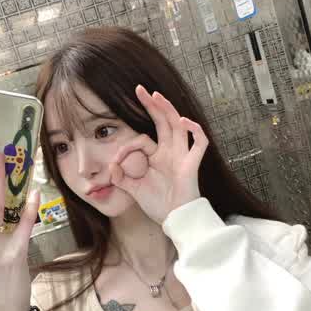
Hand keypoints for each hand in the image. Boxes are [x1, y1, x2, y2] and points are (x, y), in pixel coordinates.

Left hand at [109, 84, 208, 224]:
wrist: (175, 220)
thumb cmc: (159, 205)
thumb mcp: (134, 190)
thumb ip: (121, 178)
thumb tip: (110, 167)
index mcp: (157, 157)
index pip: (142, 140)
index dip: (127, 146)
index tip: (115, 161)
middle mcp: (170, 153)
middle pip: (164, 122)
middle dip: (153, 105)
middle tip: (141, 90)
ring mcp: (182, 156)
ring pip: (179, 126)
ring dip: (168, 110)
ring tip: (156, 96)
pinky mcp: (191, 164)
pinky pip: (199, 143)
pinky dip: (194, 130)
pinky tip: (184, 121)